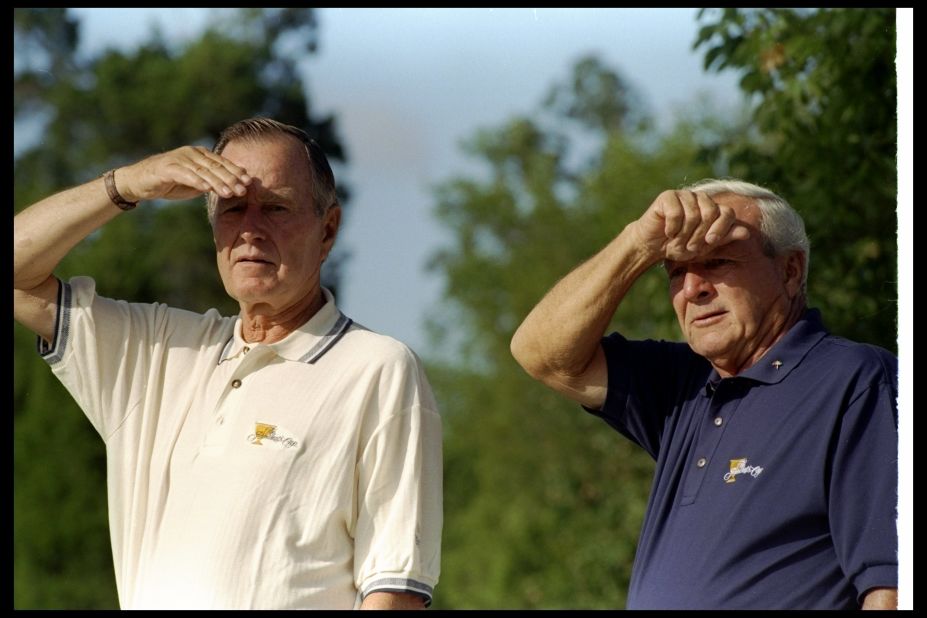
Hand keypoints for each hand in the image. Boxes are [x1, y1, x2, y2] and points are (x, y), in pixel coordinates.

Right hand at [115, 146, 251, 202]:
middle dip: (231, 178)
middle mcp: (191, 153)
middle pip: (215, 166)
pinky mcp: (166, 168)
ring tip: (230, 192)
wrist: (139, 182)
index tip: (249, 182)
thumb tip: (233, 188)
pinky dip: (197, 181)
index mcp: (200, 155)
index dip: (236, 171)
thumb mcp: (194, 183)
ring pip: (202, 171)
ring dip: (218, 182)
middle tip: (243, 189)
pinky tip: (207, 188)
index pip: (222, 163)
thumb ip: (211, 182)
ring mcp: (178, 159)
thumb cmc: (170, 183)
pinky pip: (185, 175)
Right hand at [630, 189, 750, 261]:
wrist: (652, 246)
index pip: (727, 212)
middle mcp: (700, 198)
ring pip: (693, 214)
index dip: (720, 229)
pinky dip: (672, 228)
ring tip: (676, 240)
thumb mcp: (704, 246)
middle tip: (689, 245)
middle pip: (711, 213)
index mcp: (712, 208)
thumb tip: (746, 232)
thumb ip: (724, 238)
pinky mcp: (667, 196)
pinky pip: (676, 212)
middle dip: (699, 234)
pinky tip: (667, 232)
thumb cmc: (679, 246)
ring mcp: (684, 195)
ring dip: (684, 234)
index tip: (709, 242)